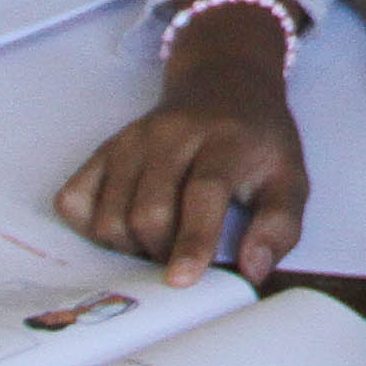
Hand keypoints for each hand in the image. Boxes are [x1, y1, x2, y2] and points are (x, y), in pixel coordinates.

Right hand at [55, 2, 314, 284]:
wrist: (224, 85)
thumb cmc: (258, 142)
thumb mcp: (290, 178)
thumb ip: (279, 227)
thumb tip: (252, 271)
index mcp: (225, 141)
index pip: (203, 192)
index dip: (192, 239)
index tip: (182, 280)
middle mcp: (172, 134)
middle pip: (148, 211)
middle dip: (161, 252)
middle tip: (180, 258)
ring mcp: (132, 140)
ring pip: (108, 214)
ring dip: (128, 247)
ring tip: (157, 243)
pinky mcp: (105, 148)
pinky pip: (74, 199)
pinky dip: (91, 227)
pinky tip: (123, 225)